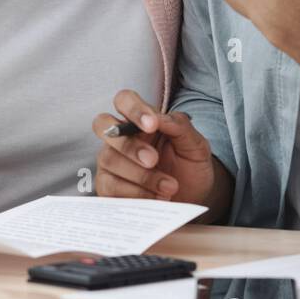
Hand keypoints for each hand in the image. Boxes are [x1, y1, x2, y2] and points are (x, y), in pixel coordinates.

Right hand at [92, 89, 215, 205]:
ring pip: (109, 159)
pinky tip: (156, 198)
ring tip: (169, 187)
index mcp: (141, 121)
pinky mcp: (108, 187)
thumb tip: (160, 118)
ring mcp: (111, 162)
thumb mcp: (196, 145)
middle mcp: (121, 138)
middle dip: (129, 144)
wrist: (193, 198)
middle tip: (153, 160)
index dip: (133, 109)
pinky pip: (110, 186)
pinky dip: (136, 193)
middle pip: (103, 125)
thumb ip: (180, 126)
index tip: (152, 124)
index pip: (124, 100)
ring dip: (141, 175)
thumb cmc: (190, 167)